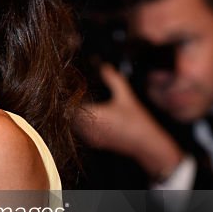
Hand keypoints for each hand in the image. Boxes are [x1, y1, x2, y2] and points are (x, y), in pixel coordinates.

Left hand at [75, 64, 183, 178]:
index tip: (66, 88)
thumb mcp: (126, 96)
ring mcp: (90, 137)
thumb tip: (104, 67)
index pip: (68, 106)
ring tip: (78, 103)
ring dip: (74, 114)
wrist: (146, 145)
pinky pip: (81, 132)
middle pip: (67, 116)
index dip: (66, 96)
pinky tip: (89, 115)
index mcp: (92, 116)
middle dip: (69, 104)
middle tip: (70, 93)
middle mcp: (88, 128)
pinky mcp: (94, 143)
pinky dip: (81, 123)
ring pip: (73, 125)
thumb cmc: (138, 122)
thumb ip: (113, 79)